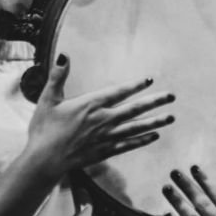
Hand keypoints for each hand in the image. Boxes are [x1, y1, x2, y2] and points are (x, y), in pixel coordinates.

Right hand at [24, 53, 174, 179]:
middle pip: (134, 109)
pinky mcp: (105, 151)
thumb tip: (64, 55)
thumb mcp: (48, 99)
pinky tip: (155, 135)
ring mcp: (106, 137)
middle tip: (171, 96)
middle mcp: (102, 120)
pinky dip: (143, 140)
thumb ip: (58, 77)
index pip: (118, 92)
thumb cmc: (44, 129)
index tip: (150, 80)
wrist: (44, 160)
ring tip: (171, 117)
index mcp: (90, 105)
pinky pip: (129, 144)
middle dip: (155, 101)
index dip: (135, 85)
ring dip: (155, 121)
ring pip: (136, 127)